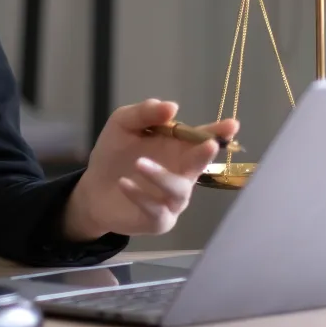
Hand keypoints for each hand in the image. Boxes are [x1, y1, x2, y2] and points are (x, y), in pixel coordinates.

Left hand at [62, 100, 238, 239]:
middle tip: (208, 144)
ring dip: (161, 175)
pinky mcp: (159, 220)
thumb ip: (145, 113)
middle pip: (200, 166)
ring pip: (178, 189)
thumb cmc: (115, 153)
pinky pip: (156, 210)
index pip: (203, 139)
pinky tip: (124, 183)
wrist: (93, 187)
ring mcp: (173, 200)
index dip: (218, 132)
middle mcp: (182, 174)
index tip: (232, 125)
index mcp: (178, 149)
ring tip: (139, 163)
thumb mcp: (124, 124)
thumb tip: (171, 106)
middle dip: (205, 155)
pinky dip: (140, 196)